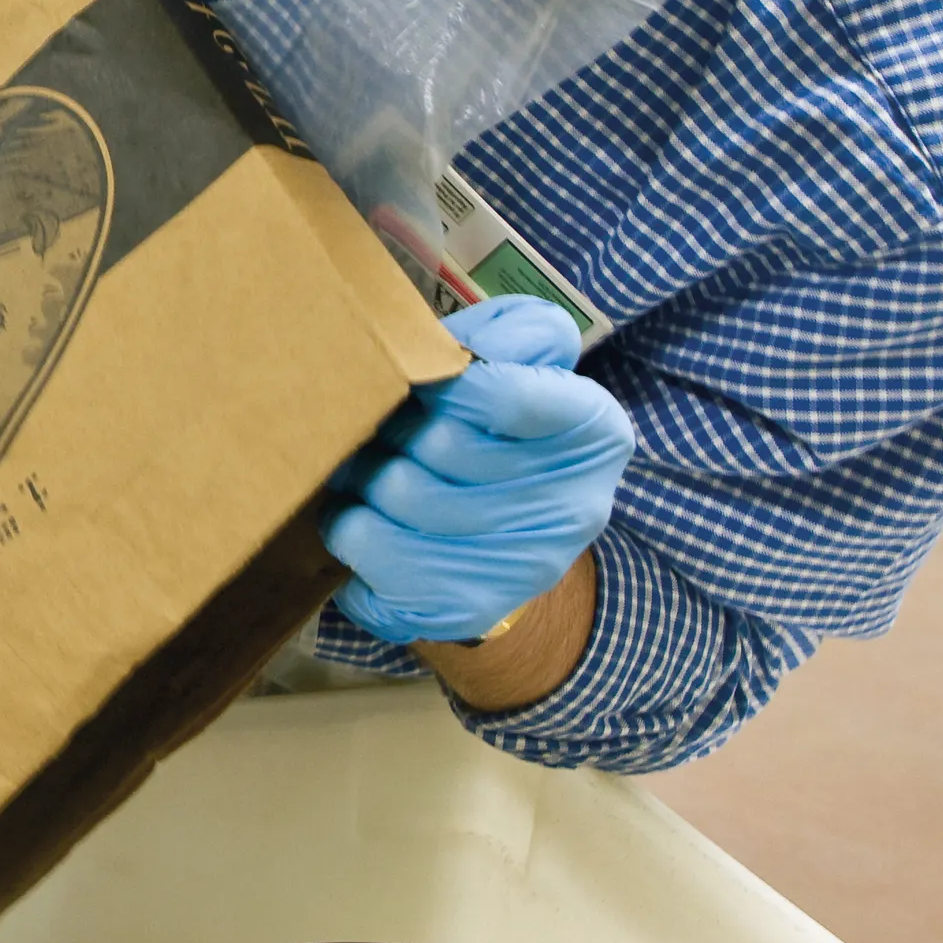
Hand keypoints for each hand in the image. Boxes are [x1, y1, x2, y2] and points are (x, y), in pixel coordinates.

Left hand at [325, 296, 632, 648]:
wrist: (515, 541)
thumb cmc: (507, 435)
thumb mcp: (527, 366)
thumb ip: (505, 335)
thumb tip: (453, 348)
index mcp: (594, 431)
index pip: (505, 391)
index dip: (443, 382)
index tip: (419, 383)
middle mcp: (571, 506)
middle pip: (440, 443)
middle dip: (393, 428)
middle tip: (380, 427)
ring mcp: (519, 565)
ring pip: (395, 494)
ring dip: (362, 474)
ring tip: (367, 469)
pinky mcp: (463, 607)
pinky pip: (369, 552)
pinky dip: (348, 527)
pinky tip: (363, 518)